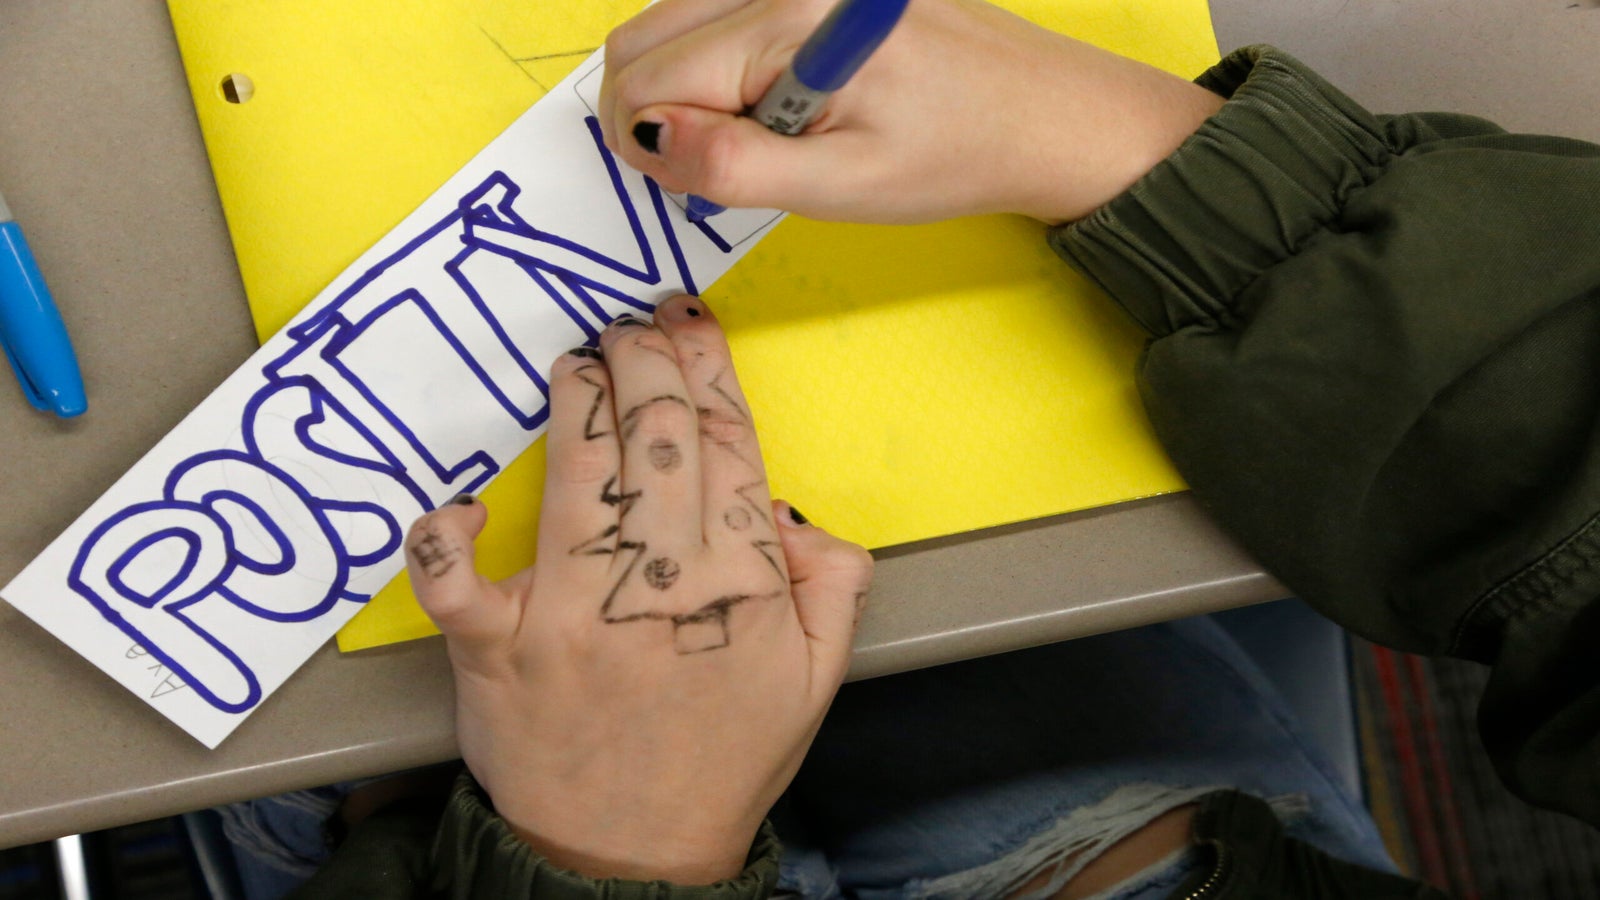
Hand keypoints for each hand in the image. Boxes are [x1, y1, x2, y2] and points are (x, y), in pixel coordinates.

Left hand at [404, 296, 873, 883]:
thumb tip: (789, 510)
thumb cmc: (720, 762)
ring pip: (575, 473)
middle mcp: (656, 585)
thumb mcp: (816, 680)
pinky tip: (463, 501)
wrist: (632, 858)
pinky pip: (455, 579)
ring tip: (580, 359)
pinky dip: (448, 536)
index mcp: (741, 585)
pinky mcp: (494, 649)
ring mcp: (569, 614)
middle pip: (656, 437)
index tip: (692, 326)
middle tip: (636, 324)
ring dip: (577, 400)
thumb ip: (833, 583)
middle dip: (646, 360)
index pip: (729, 446)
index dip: (709, 370)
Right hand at [599, 0, 1223, 224]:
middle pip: (644, 38)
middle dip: (657, 112)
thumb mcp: (841, 188)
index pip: (649, 79)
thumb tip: (648, 144)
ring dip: (685, 84)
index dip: (653, 147)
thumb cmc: (952, 156)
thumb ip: (734, 167)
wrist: (1040, 114)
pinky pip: (717, 10)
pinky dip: (716, 59)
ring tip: (762, 131)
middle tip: (725, 162)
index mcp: (786, 24)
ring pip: (672, 19)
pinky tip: (771, 97)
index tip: (699, 183)